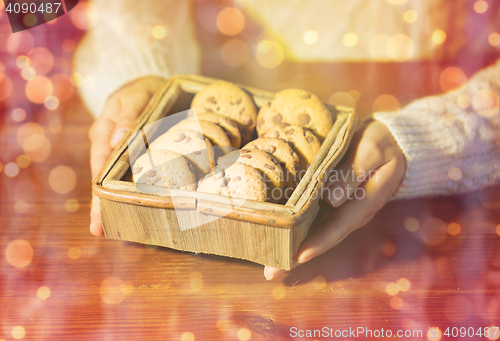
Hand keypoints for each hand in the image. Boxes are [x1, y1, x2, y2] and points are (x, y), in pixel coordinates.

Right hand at [88, 76, 164, 235]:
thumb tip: (114, 143)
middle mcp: (106, 145)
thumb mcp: (136, 96)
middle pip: (101, 177)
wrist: (144, 88)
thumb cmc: (141, 91)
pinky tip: (123, 211)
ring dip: (108, 203)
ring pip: (110, 180)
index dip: (100, 187)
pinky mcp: (127, 157)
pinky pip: (123, 177)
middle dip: (100, 204)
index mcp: (104, 131)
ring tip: (105, 229)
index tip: (99, 207)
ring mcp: (115, 152)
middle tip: (98, 230)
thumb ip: (128, 116)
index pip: (100, 162)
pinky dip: (121, 193)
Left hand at [264, 119, 405, 279]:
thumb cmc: (380, 144)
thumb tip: (331, 199)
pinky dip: (294, 229)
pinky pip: (310, 219)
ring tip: (267, 262)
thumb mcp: (372, 152)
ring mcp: (339, 209)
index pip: (337, 228)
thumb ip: (353, 173)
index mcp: (363, 204)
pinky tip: (275, 235)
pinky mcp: (330, 201)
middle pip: (321, 238)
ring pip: (313, 232)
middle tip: (271, 273)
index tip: (298, 257)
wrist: (388, 140)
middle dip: (296, 256)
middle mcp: (349, 212)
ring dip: (291, 247)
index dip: (318, 244)